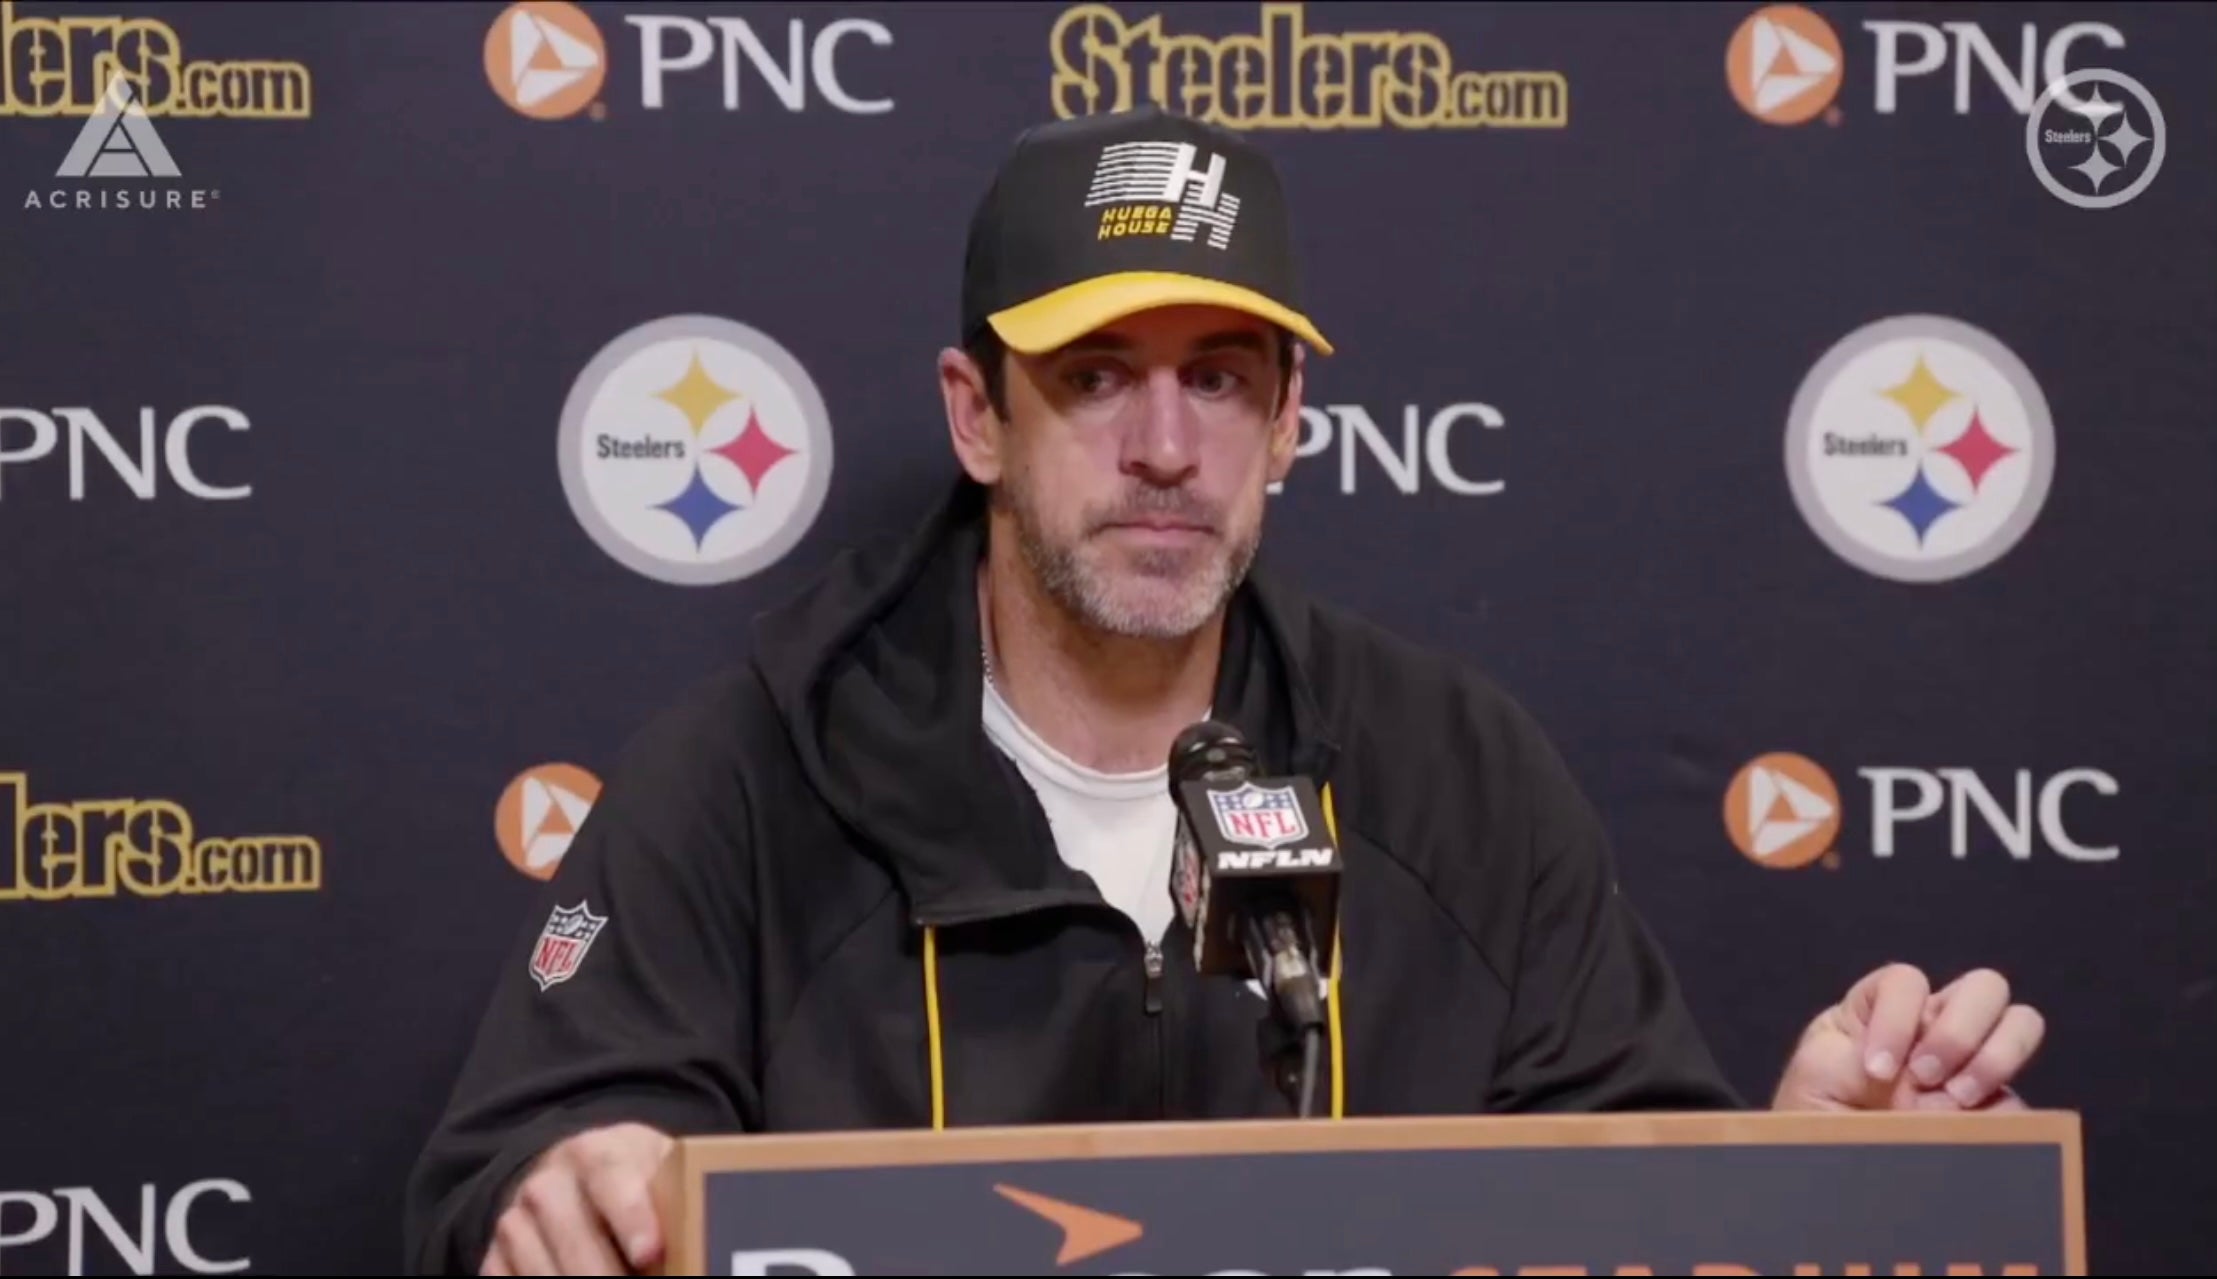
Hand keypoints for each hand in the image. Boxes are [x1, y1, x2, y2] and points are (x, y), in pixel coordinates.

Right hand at [482, 1122, 672, 1275]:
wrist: (574, 1181)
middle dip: (606, 1275)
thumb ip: (682, 1201)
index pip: (611, 1177)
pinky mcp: (495, 1258)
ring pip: (541, 1270)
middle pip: (575, 1238)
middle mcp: (548, 1184)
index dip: (631, 1217)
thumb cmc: (638, 1186)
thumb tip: (705, 1246)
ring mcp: (515, 1222)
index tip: (650, 1253)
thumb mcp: (664, 1175)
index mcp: (596, 1153)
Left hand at [1771, 964, 2044, 1112]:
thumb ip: (1849, 1058)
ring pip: (2020, 1021)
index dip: (1897, 1017)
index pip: (1907, 981)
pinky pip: (2023, 1096)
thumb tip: (1896, 1071)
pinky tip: (1968, 1128)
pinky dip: (2005, 1110)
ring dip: (1994, 1056)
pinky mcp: (1996, 1109)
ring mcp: (1971, 1064)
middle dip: (1957, 1030)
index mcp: (1882, 1009)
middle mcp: (1935, 1027)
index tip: (1875, 1069)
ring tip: (1955, 1098)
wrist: (1832, 1173)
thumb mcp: (1814, 1078)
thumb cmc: (1814, 1116)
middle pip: (1984, 987)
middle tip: (1924, 1076)